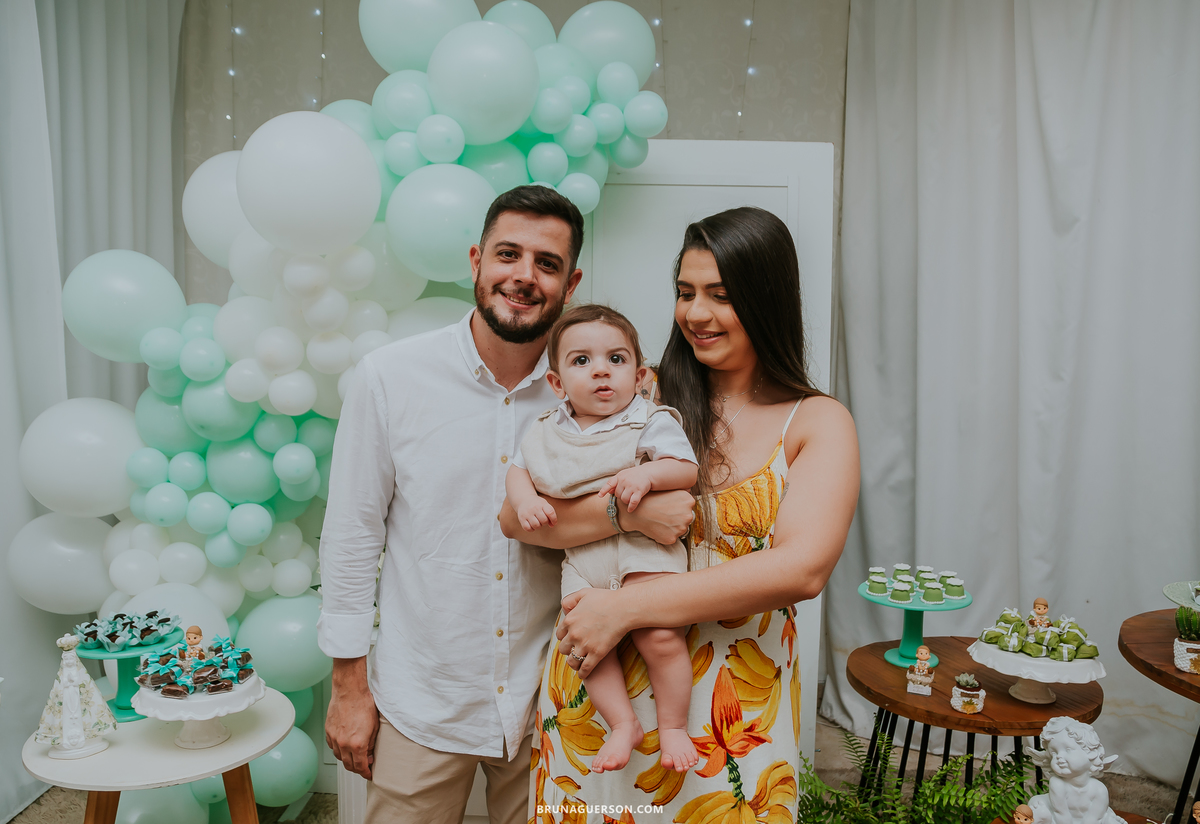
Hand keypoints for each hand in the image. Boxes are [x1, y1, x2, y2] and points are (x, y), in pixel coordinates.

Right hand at [326, 659, 378, 778]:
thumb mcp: (375, 727)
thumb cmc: (364, 704)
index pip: (360, 766)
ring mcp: (334, 738)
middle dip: (357, 769)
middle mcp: (343, 743)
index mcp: (357, 744)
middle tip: (363, 767)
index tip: (369, 774)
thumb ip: (371, 744)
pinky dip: (339, 750)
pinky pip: (332, 747)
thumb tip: (370, 755)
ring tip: (355, 757)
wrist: (350, 691)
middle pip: (349, 765)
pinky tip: (345, 747)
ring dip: (347, 760)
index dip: (366, 772)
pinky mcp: (328, 731)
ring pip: (339, 757)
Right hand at [517, 497, 557, 530]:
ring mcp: (527, 513)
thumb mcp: (545, 505)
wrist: (524, 499)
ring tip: (537, 522)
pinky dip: (531, 529)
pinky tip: (532, 525)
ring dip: (539, 526)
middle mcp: (534, 508)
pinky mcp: (521, 518)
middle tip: (542, 520)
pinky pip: (528, 528)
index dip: (554, 520)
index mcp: (542, 504)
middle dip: (545, 523)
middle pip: (544, 520)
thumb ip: (550, 514)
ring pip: (536, 526)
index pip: (550, 513)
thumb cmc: (537, 504)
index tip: (554, 523)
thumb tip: (552, 525)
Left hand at [556, 588, 628, 677]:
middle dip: (568, 649)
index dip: (565, 637)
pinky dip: (583, 673)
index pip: (559, 635)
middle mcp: (574, 634)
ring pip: (572, 661)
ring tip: (577, 664)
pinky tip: (583, 674)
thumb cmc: (606, 599)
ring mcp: (585, 645)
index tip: (570, 639)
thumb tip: (564, 609)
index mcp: (570, 620)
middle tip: (575, 650)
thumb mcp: (584, 593)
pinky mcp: (597, 654)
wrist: (623, 608)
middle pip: (564, 649)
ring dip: (573, 663)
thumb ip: (570, 600)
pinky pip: (585, 669)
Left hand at [597, 467, 653, 511]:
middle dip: (621, 496)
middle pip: (617, 494)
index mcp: (619, 476)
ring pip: (624, 499)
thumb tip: (609, 491)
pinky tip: (630, 510)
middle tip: (627, 493)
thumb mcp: (624, 475)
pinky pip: (633, 502)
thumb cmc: (635, 475)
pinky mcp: (639, 491)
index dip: (604, 490)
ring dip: (626, 501)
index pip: (609, 484)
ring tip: (630, 498)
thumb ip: (616, 483)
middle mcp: (624, 481)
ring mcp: (632, 486)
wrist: (648, 473)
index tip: (599, 496)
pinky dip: (631, 507)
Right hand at [621, 489, 694, 544]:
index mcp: (689, 501)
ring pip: (679, 530)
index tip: (669, 508)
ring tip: (659, 521)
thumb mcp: (669, 490)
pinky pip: (671, 538)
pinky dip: (664, 535)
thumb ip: (682, 493)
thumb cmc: (652, 499)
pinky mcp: (672, 538)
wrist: (637, 509)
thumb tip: (689, 488)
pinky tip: (657, 528)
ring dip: (671, 528)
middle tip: (663, 515)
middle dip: (677, 519)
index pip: (689, 508)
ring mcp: (681, 528)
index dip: (678, 509)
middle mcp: (688, 515)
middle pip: (686, 520)